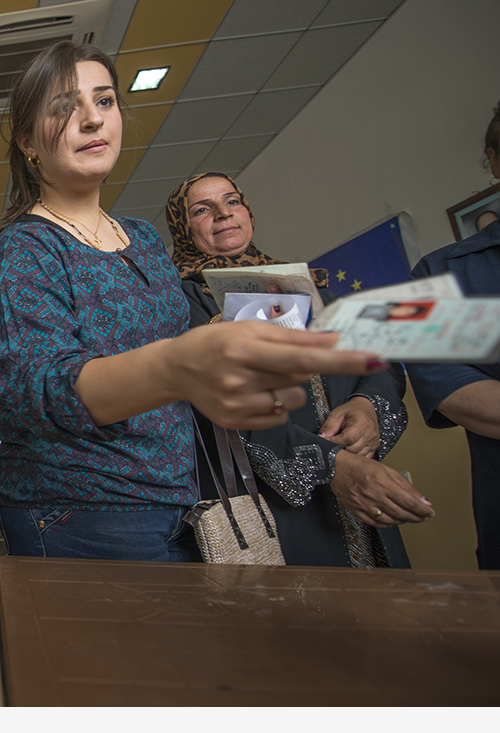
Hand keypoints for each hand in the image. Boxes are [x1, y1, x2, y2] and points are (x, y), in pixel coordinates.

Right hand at [165, 320, 388, 429]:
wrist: (176, 368)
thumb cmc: (215, 342)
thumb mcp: (250, 329)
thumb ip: (293, 337)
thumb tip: (333, 339)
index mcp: (244, 350)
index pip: (302, 358)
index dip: (340, 360)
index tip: (372, 358)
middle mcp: (240, 381)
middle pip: (301, 380)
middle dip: (300, 368)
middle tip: (272, 358)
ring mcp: (237, 406)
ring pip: (294, 401)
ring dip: (290, 388)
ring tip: (261, 376)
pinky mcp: (236, 423)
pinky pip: (280, 417)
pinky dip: (277, 404)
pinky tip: (254, 392)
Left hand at [318, 396, 379, 456]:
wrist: (364, 409)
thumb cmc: (351, 411)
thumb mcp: (337, 414)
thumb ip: (328, 426)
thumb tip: (321, 438)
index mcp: (362, 423)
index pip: (347, 439)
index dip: (334, 442)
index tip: (326, 441)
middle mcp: (370, 434)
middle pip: (352, 450)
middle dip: (339, 449)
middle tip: (332, 445)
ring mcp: (373, 442)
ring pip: (357, 456)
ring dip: (347, 454)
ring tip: (340, 446)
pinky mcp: (373, 448)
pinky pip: (363, 458)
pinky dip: (354, 457)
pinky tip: (348, 450)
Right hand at [330, 450, 434, 526]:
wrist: (336, 468)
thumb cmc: (360, 466)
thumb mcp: (387, 470)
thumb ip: (406, 485)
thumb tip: (422, 499)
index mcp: (383, 482)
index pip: (409, 502)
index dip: (422, 510)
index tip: (430, 512)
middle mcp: (374, 495)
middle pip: (401, 513)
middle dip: (416, 517)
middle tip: (422, 517)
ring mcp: (365, 504)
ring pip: (390, 520)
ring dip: (403, 521)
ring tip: (409, 517)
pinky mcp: (357, 511)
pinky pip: (376, 523)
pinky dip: (388, 524)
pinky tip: (393, 520)